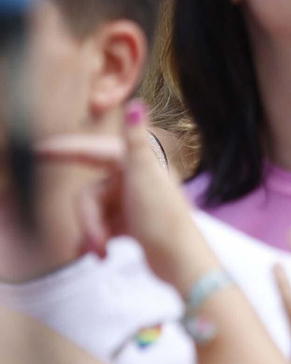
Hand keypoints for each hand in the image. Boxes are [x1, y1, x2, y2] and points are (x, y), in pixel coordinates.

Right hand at [35, 102, 213, 289]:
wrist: (180, 259)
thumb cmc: (164, 217)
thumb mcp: (146, 177)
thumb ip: (137, 141)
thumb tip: (137, 104)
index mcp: (137, 162)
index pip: (92, 152)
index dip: (64, 150)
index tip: (37, 150)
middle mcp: (133, 177)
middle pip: (89, 193)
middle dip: (88, 219)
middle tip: (97, 242)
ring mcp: (130, 199)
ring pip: (92, 212)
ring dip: (93, 233)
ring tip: (101, 252)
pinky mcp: (130, 220)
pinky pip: (100, 226)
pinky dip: (97, 239)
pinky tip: (99, 255)